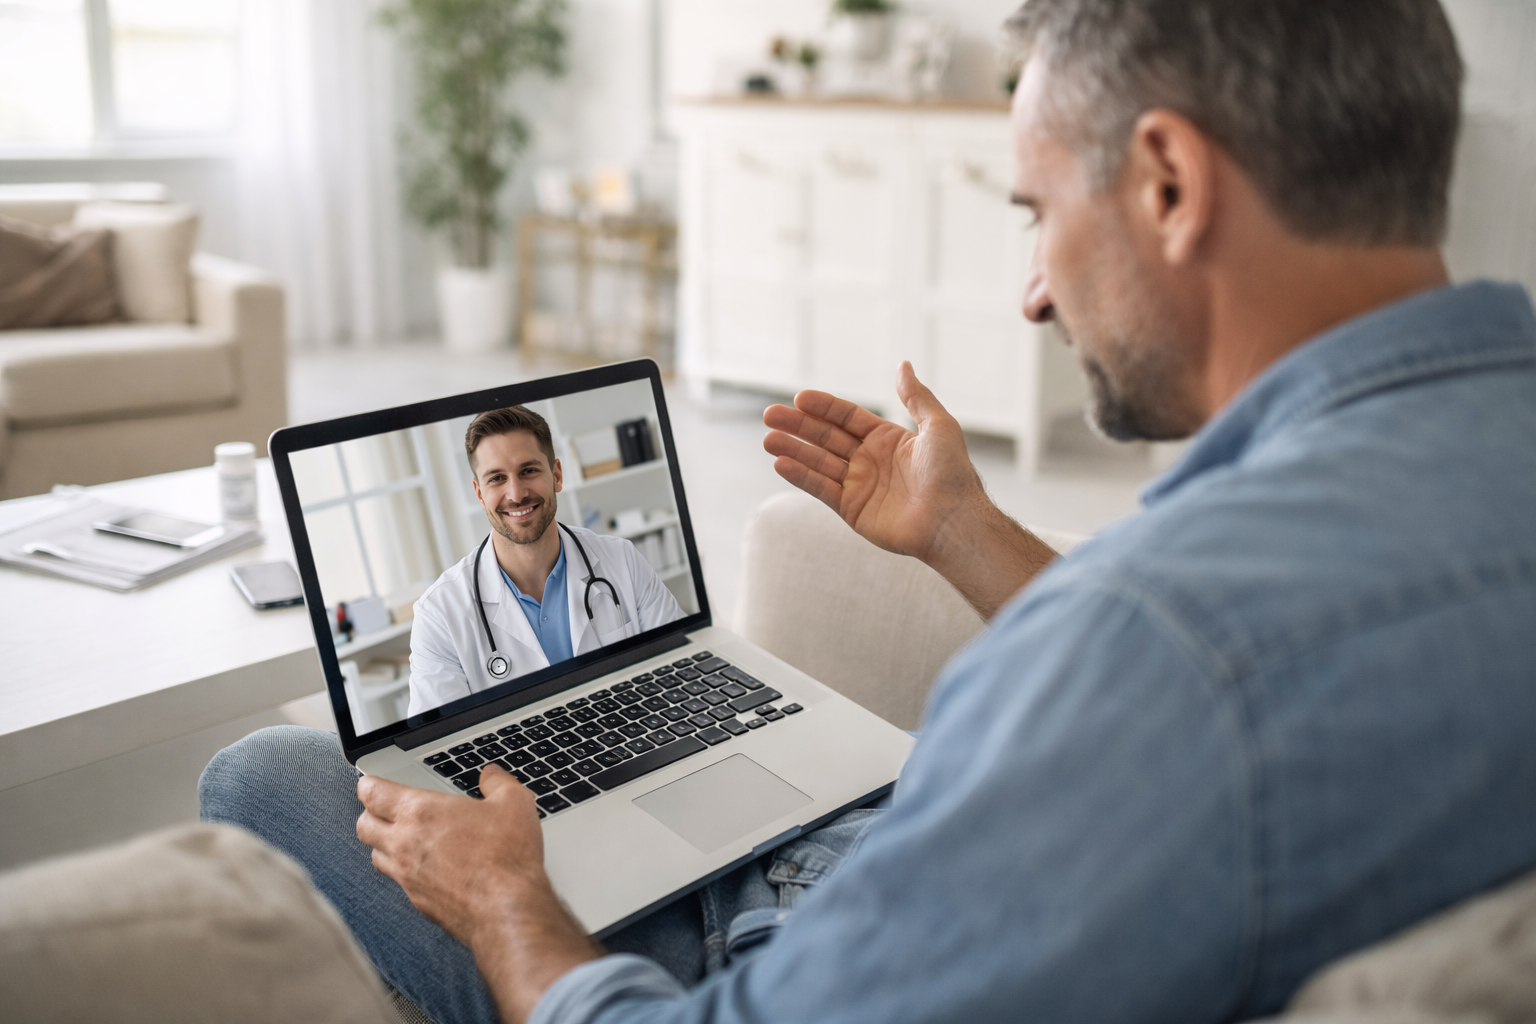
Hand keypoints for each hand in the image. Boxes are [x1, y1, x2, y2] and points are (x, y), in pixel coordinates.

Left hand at [357, 764, 599, 1023]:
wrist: (506, 910)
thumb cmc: (506, 858)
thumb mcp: (514, 803)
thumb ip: (497, 782)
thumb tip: (491, 775)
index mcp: (420, 812)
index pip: (371, 793)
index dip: (369, 784)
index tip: (373, 782)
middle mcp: (404, 844)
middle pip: (364, 825)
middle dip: (371, 814)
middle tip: (385, 809)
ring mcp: (407, 876)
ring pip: (376, 855)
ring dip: (384, 844)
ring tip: (404, 838)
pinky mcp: (418, 902)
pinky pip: (398, 881)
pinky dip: (404, 871)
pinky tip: (426, 868)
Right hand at [763, 361, 985, 563]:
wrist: (953, 520)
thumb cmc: (951, 473)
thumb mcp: (938, 425)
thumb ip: (916, 396)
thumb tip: (903, 364)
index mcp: (887, 439)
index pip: (847, 417)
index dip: (824, 407)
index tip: (800, 398)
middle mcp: (869, 460)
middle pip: (826, 438)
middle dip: (798, 426)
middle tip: (770, 415)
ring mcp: (859, 485)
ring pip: (818, 462)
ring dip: (792, 450)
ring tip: (767, 438)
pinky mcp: (852, 510)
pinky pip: (821, 489)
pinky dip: (801, 476)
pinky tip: (780, 463)